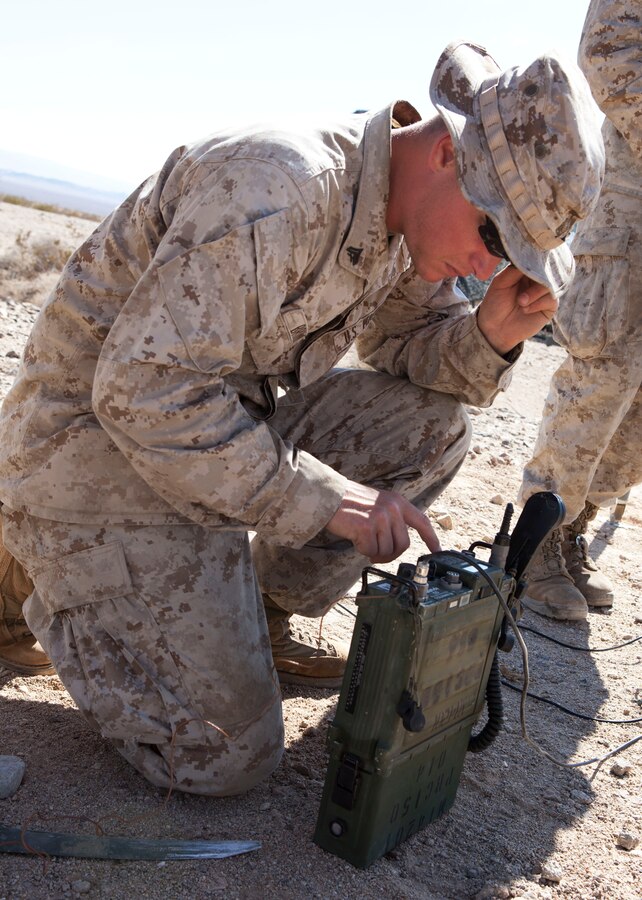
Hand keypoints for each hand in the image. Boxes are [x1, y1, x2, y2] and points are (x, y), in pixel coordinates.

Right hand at [325, 481, 439, 563]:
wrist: (327, 497)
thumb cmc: (348, 502)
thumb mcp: (377, 503)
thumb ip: (391, 517)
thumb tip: (397, 544)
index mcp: (398, 501)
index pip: (422, 521)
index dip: (432, 538)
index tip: (437, 552)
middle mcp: (393, 508)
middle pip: (404, 544)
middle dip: (391, 553)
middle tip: (376, 552)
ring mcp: (381, 518)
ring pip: (387, 550)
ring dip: (374, 551)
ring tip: (362, 539)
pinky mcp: (368, 528)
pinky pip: (371, 551)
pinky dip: (362, 549)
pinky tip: (355, 538)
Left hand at [476, 264, 557, 355]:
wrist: (494, 329)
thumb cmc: (495, 304)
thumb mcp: (500, 282)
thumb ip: (514, 270)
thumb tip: (530, 257)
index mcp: (526, 271)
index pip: (536, 259)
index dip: (534, 259)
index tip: (529, 261)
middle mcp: (538, 280)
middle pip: (547, 270)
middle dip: (536, 277)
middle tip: (524, 285)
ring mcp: (545, 293)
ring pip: (550, 285)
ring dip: (534, 293)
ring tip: (520, 302)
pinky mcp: (549, 307)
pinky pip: (551, 300)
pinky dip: (538, 303)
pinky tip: (525, 309)